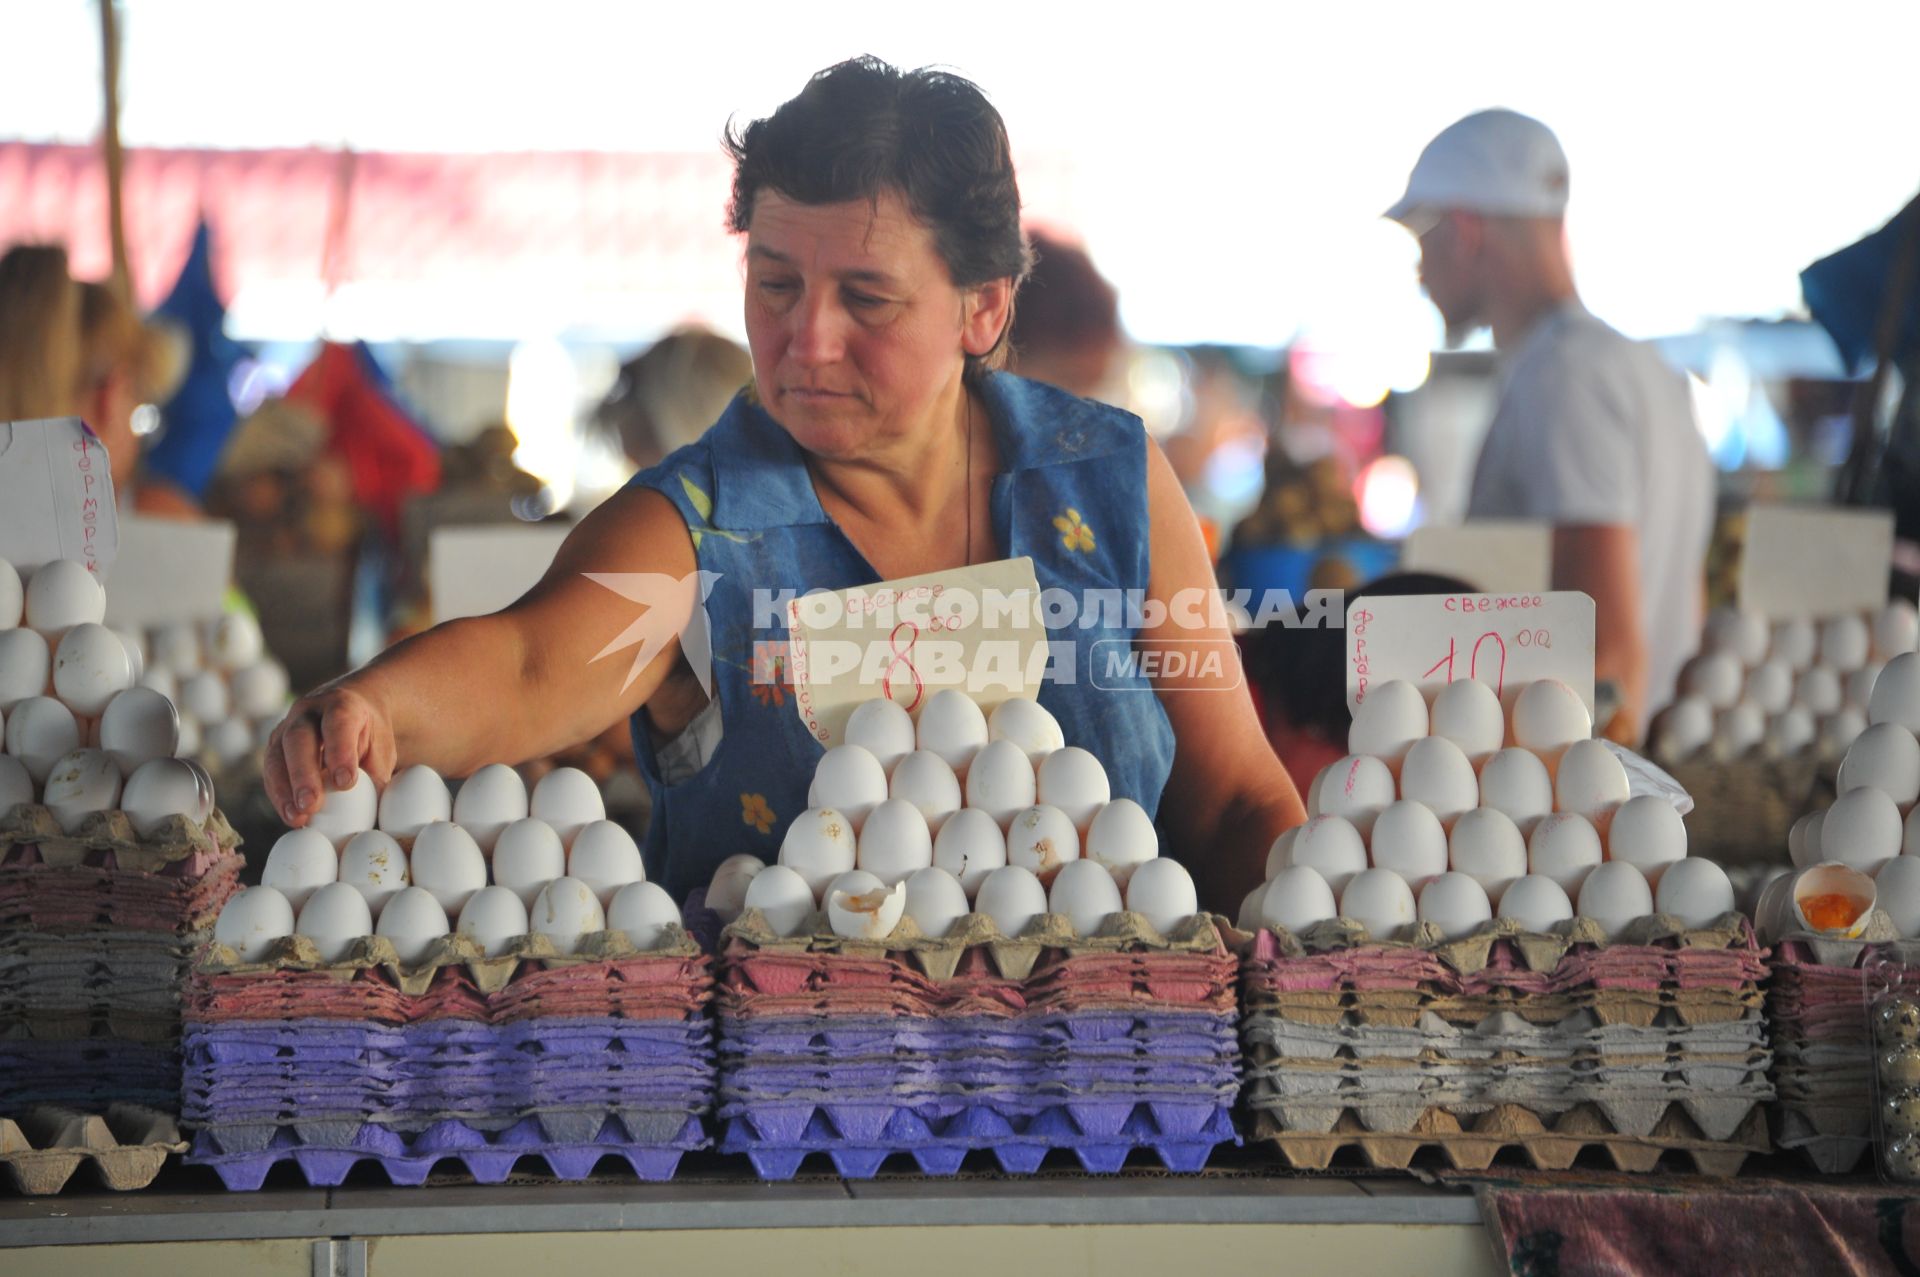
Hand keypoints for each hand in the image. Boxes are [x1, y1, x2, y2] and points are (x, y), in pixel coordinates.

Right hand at [263, 683, 396, 825]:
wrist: (350, 711)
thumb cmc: (368, 734)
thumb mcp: (381, 749)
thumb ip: (377, 776)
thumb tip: (373, 813)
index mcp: (342, 705)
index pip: (338, 724)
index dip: (339, 752)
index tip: (345, 783)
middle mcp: (310, 711)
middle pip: (299, 738)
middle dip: (303, 774)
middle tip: (311, 805)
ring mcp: (286, 726)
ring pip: (277, 754)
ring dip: (284, 789)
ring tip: (296, 818)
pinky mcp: (275, 745)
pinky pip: (271, 769)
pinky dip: (278, 794)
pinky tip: (289, 815)